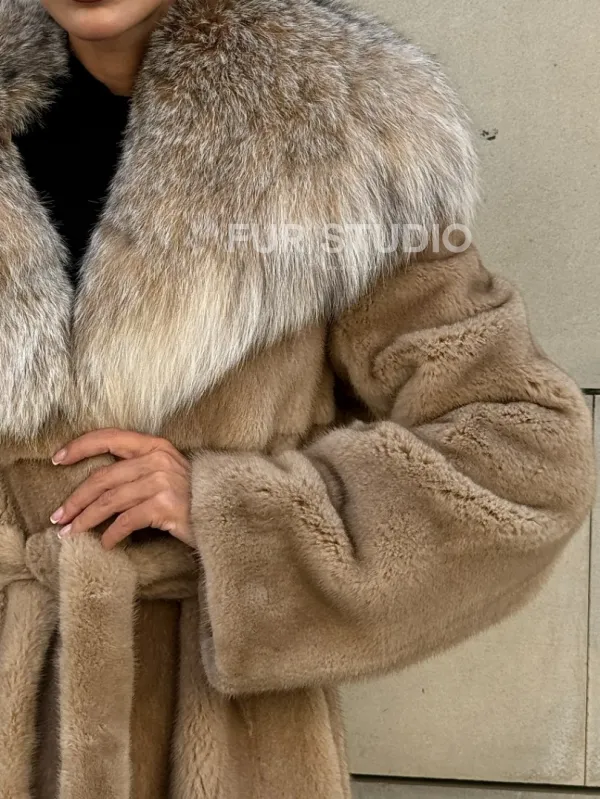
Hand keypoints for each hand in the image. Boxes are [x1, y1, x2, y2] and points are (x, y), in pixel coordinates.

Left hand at [50, 429, 191, 549]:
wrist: (226, 516)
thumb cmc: (192, 497)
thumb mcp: (167, 473)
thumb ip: (139, 469)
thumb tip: (97, 485)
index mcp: (155, 445)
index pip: (109, 437)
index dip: (79, 447)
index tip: (57, 460)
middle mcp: (158, 459)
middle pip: (102, 477)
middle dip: (75, 499)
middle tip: (58, 516)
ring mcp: (162, 482)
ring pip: (109, 501)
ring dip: (85, 520)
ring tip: (71, 533)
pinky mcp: (165, 506)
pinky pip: (126, 521)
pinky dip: (111, 536)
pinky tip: (105, 545)